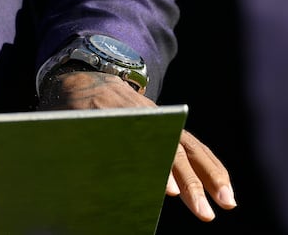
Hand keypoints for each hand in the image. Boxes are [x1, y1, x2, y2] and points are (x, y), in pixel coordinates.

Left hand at [38, 68, 235, 220]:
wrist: (86, 74)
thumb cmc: (69, 108)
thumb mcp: (60, 123)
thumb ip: (69, 146)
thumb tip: (69, 187)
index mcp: (112, 115)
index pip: (137, 144)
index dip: (154, 168)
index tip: (168, 192)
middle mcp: (143, 116)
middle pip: (171, 148)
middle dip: (189, 182)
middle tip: (202, 212)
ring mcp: (160, 119)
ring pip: (191, 147)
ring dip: (212, 177)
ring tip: (227, 204)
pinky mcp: (168, 125)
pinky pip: (195, 147)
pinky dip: (212, 168)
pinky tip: (224, 191)